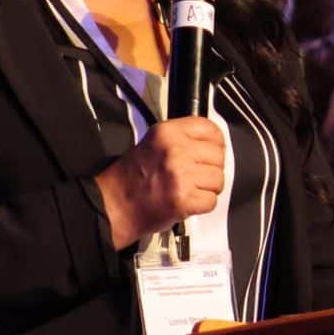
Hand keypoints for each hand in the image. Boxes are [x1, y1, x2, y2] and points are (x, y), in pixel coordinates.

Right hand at [96, 117, 225, 249]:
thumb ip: (182, 139)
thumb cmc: (133, 176)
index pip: (211, 130)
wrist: (115, 204)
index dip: (215, 144)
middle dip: (212, 168)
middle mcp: (175, 150)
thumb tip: (212, 143)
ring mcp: (181, 175)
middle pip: (218, 156)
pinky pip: (211, 201)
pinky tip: (188, 202)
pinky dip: (203, 205)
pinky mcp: (184, 199)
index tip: (210, 152)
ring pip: (218, 179)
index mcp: (168, 132)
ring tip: (190, 189)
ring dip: (208, 188)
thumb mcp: (154, 143)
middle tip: (196, 176)